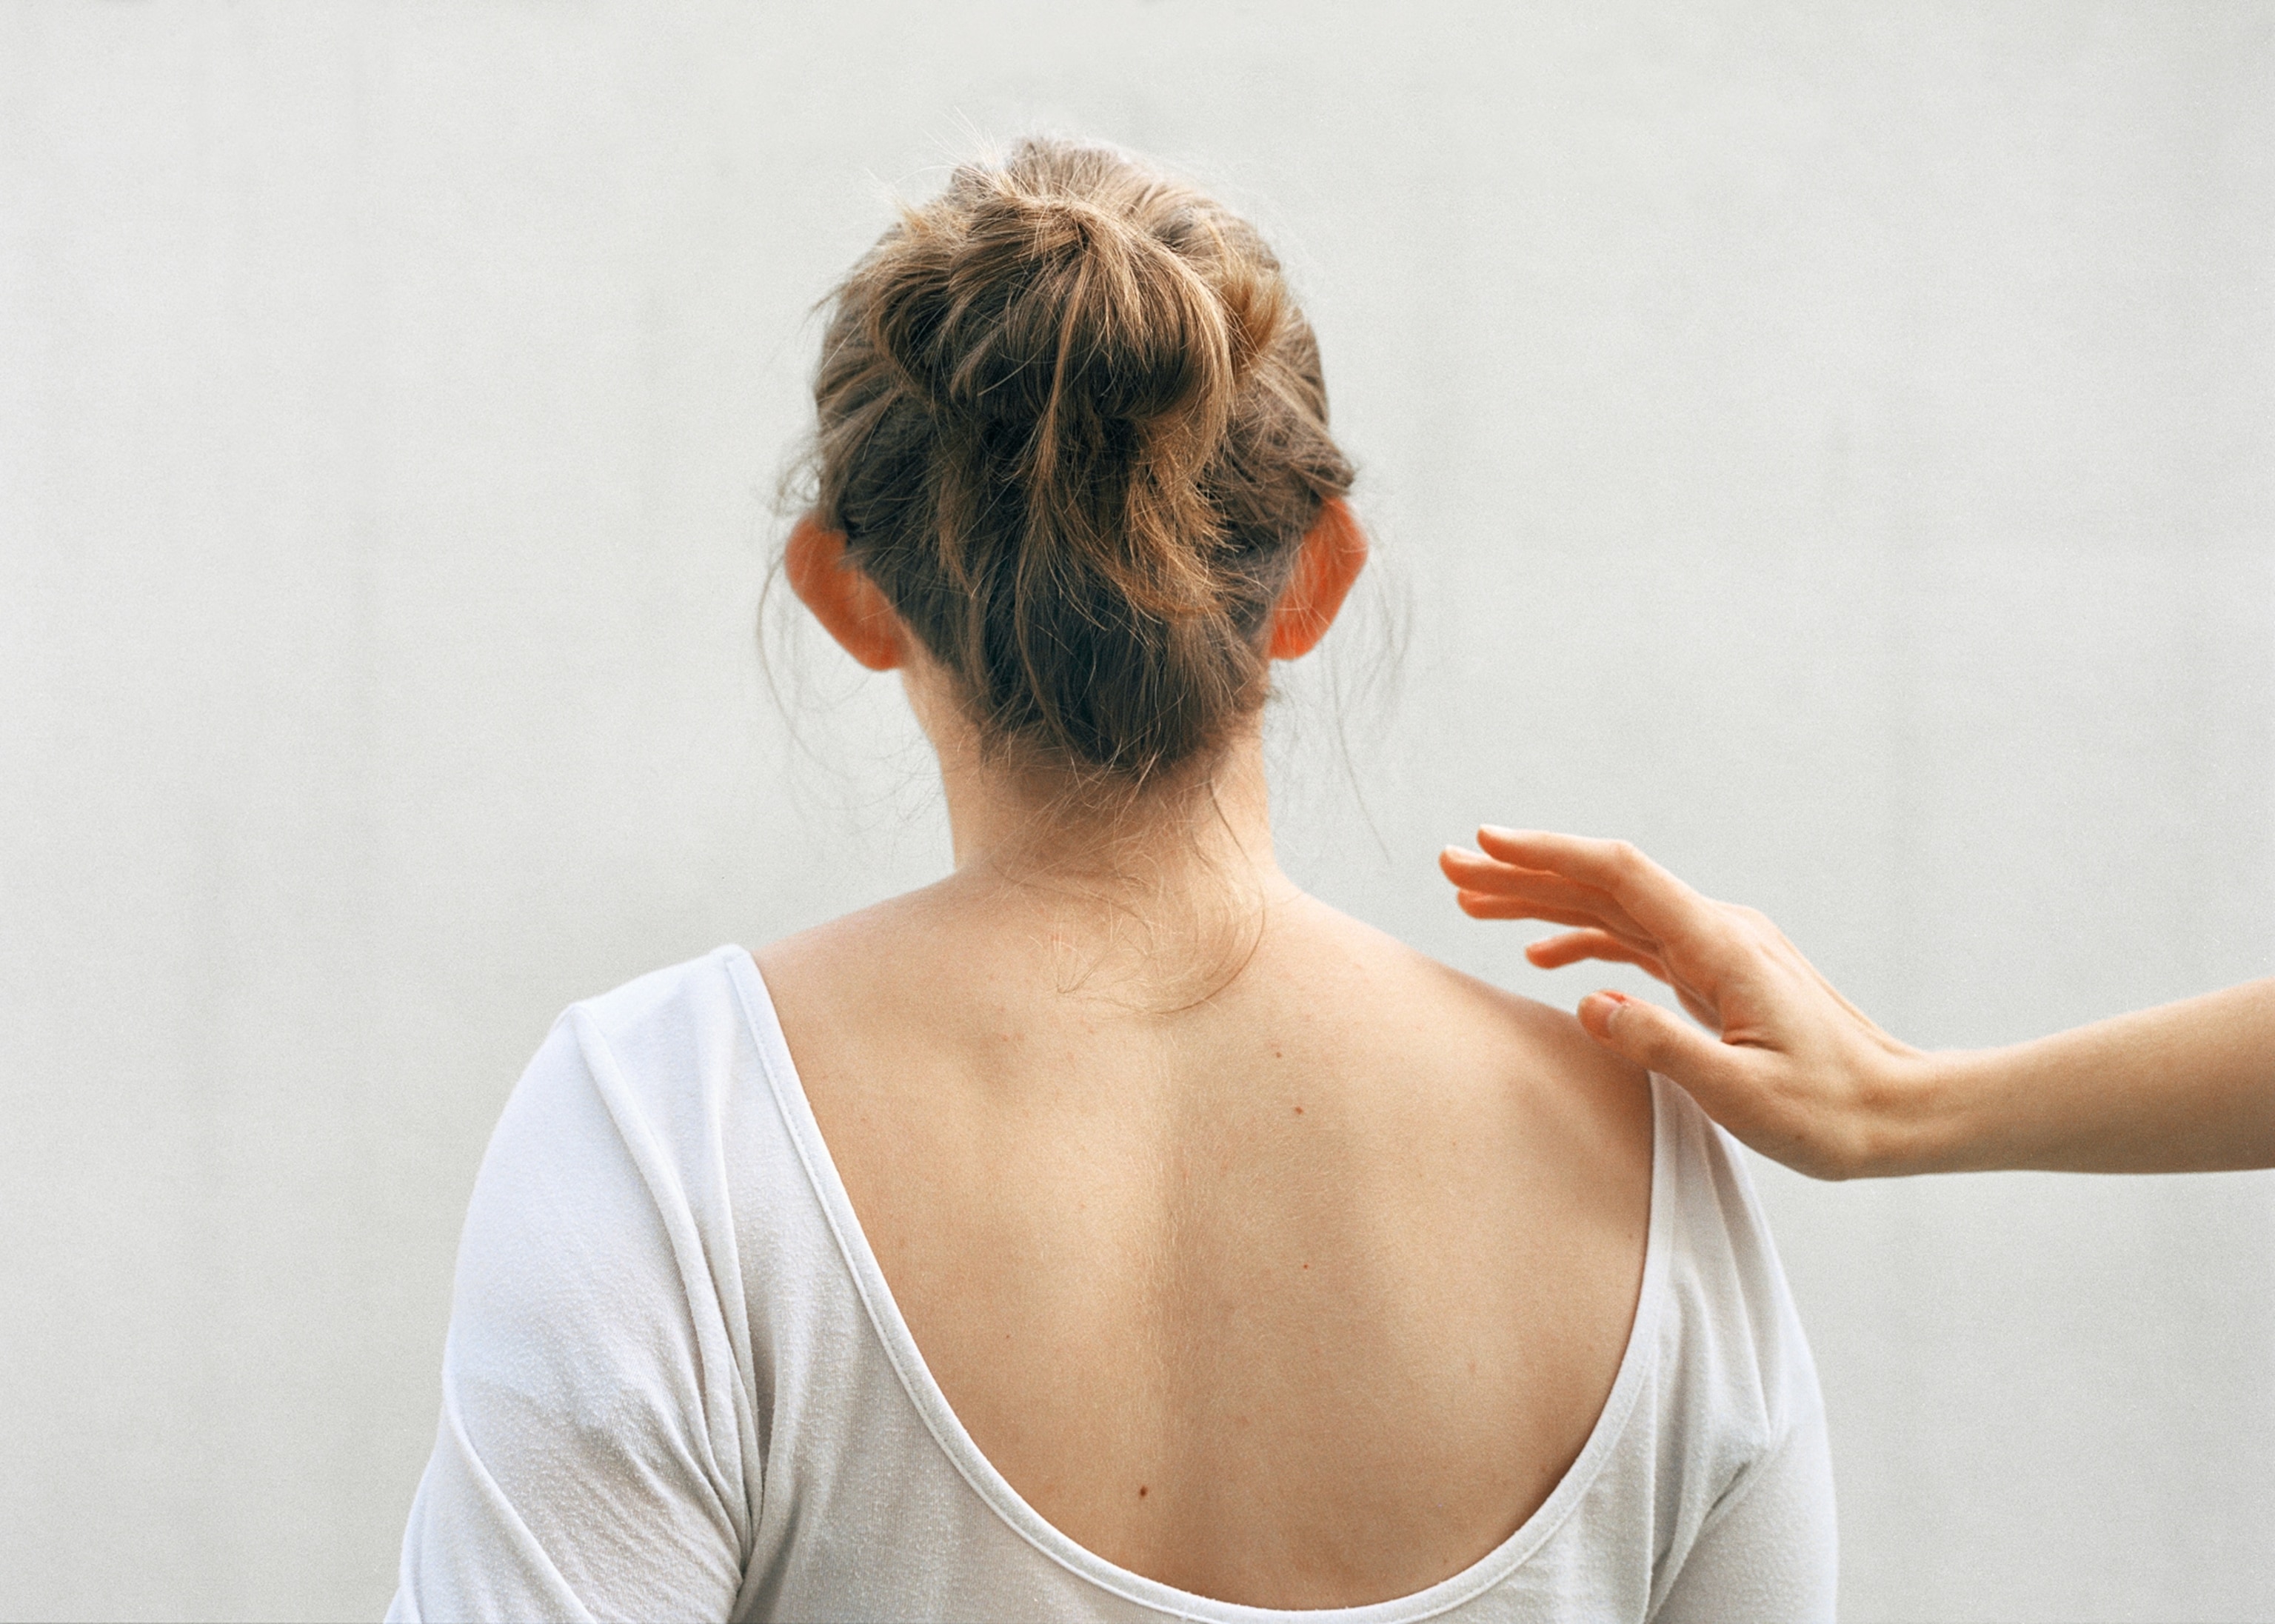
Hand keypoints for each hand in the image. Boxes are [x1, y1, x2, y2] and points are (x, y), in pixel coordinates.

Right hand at [1438, 828, 1926, 1178]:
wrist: (1900, 1111)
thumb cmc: (1829, 1112)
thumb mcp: (1742, 1093)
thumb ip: (1660, 1045)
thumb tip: (1585, 1002)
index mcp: (1720, 945)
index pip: (1618, 875)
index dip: (1547, 854)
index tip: (1485, 842)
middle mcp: (1717, 931)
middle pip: (1603, 884)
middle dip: (1523, 871)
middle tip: (1450, 866)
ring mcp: (1718, 949)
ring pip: (1613, 910)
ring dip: (1543, 903)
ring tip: (1472, 902)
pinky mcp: (1718, 974)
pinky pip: (1636, 942)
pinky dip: (1582, 940)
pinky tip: (1543, 956)